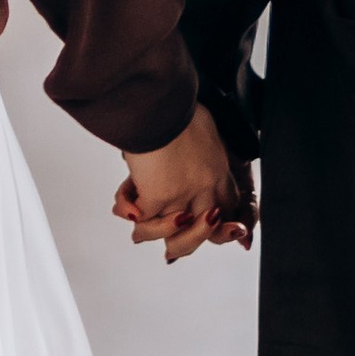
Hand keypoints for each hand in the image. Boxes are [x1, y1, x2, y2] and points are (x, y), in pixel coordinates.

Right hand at [114, 106, 252, 262]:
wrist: (158, 105)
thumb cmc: (174, 108)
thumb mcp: (199, 125)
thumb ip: (198, 140)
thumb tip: (188, 138)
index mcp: (219, 169)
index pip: (229, 206)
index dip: (220, 225)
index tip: (211, 229)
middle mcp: (206, 188)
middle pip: (210, 234)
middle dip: (188, 242)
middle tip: (170, 249)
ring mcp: (183, 196)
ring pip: (173, 236)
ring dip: (151, 231)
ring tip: (138, 223)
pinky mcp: (159, 198)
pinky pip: (142, 220)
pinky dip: (127, 210)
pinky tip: (124, 201)